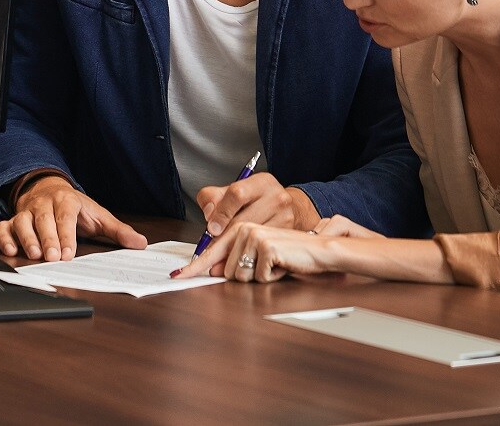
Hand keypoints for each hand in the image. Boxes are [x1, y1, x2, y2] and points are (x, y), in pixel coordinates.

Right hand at [0, 174, 145, 261]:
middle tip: (52, 258)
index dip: (67, 235)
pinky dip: (5, 237)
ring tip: (34, 255)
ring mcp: (27, 211)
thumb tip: (140, 243)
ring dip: (26, 238)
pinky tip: (10, 249)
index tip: (69, 253)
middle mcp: (44, 204)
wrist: (48, 188)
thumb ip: (118, 230)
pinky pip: (5, 226)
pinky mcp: (14, 218)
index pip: (66, 216)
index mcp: (66, 200)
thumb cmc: (75, 207)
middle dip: (47, 239)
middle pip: (43, 220)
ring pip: (22, 222)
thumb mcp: (98, 215)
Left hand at [173, 214, 362, 280]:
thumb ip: (229, 244)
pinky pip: (257, 277)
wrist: (319, 247)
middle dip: (237, 274)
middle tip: (261, 265)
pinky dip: (271, 277)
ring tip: (273, 263)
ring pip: (238, 274)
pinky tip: (283, 265)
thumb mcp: (256, 239)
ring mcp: (256, 233)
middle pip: (223, 265)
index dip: (195, 263)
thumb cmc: (287, 246)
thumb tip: (211, 266)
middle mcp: (246, 223)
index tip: (180, 276)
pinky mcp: (267, 247)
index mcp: (239, 223)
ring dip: (257, 276)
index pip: (211, 242)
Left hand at [192, 174, 317, 265]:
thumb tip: (208, 214)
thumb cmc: (260, 203)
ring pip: (252, 238)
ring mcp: (286, 217)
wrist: (296, 212)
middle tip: (208, 252)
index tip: (212, 229)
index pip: (236, 194)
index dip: (221, 213)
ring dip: (233, 252)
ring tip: (220, 260)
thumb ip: (215, 198)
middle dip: (222, 239)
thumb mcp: (239, 192)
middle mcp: (277, 197)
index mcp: (262, 182)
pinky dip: (247, 257)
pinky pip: (263, 250)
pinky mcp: (289, 235)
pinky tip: (239, 260)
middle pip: (243, 221)